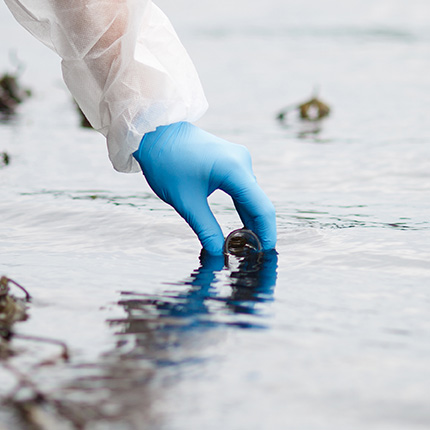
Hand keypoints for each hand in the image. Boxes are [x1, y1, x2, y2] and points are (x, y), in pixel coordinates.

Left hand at [133, 122, 275, 254]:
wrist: (155, 133)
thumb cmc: (166, 163)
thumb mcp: (186, 201)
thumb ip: (206, 228)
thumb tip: (219, 252)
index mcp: (234, 169)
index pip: (261, 207)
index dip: (267, 232)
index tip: (266, 253)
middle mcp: (242, 162)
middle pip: (259, 203)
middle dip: (259, 229)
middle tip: (254, 255)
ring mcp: (238, 159)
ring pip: (252, 197)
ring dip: (250, 220)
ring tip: (247, 245)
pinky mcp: (232, 161)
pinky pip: (244, 189)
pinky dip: (243, 208)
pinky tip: (241, 226)